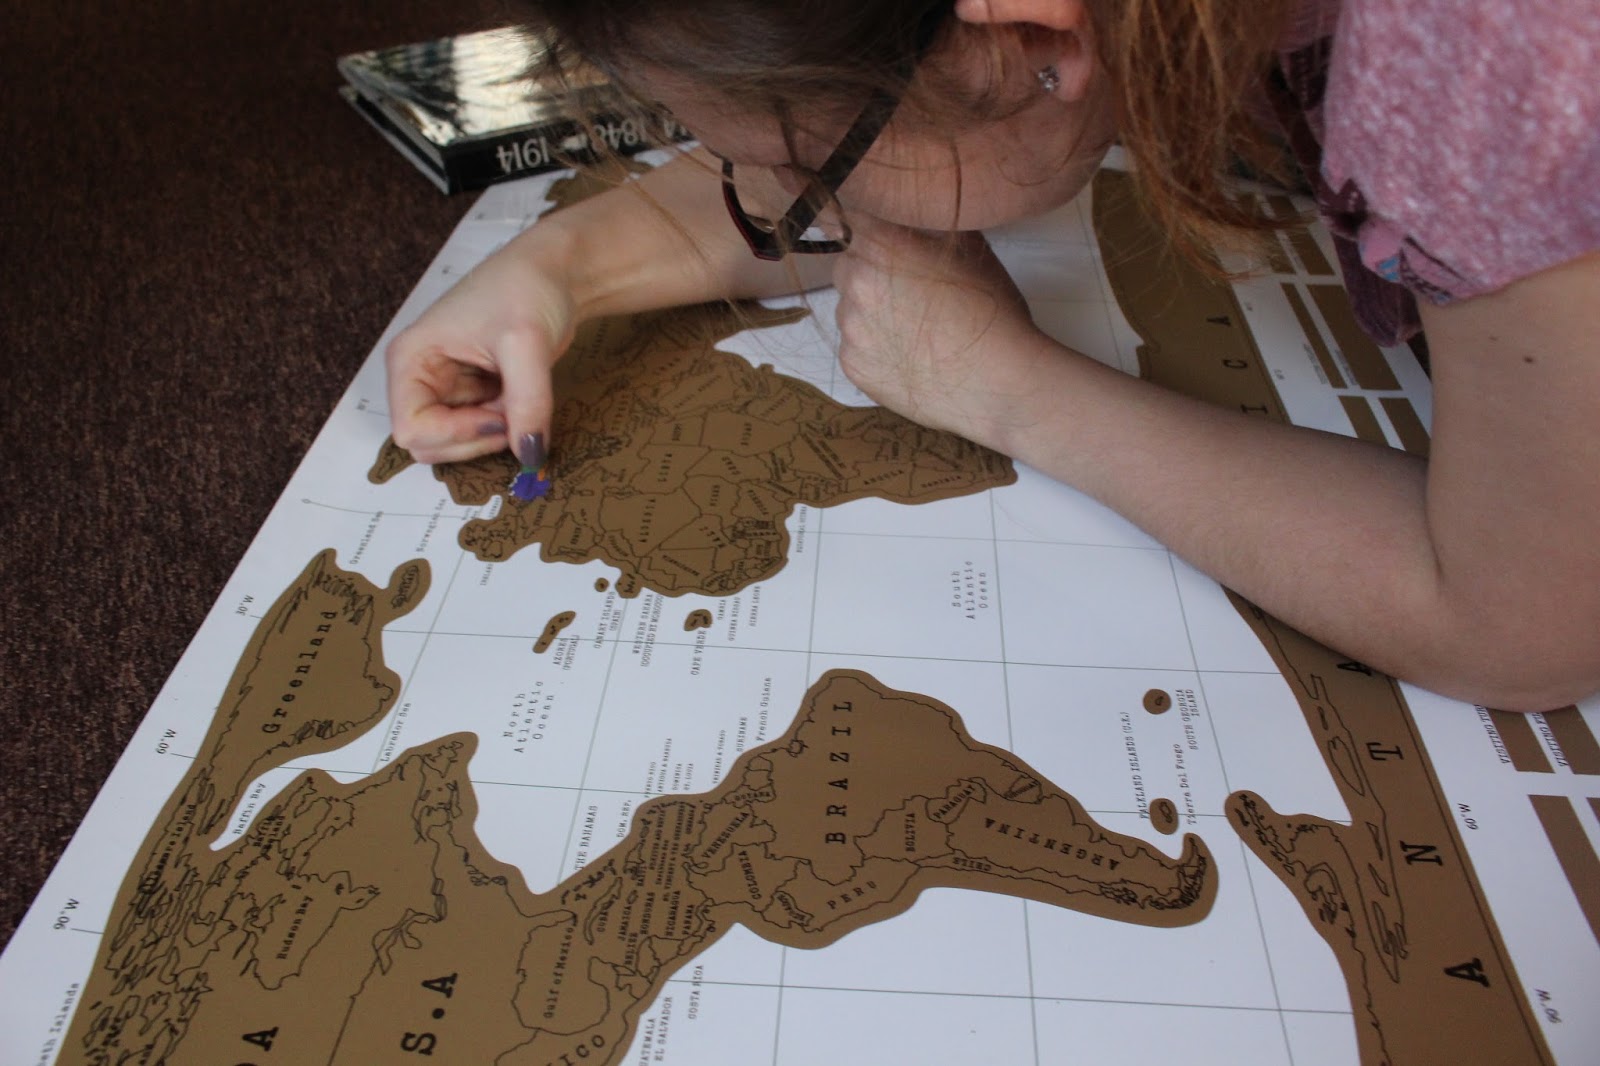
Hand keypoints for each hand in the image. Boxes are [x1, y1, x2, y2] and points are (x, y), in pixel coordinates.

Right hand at [385, 229, 577, 465]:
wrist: (557, 273)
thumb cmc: (526, 289)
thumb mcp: (526, 344)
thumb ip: (527, 403)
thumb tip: (531, 456)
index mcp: (411, 360)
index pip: (411, 429)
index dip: (457, 434)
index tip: (500, 416)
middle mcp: (420, 379)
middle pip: (429, 446)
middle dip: (476, 440)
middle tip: (516, 414)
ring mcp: (447, 391)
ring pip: (457, 447)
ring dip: (493, 437)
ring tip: (520, 398)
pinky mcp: (474, 398)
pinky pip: (481, 435)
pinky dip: (506, 431)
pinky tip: (522, 399)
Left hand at [833, 216, 1049, 449]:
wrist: (997, 381)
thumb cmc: (990, 311)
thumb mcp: (971, 249)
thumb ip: (930, 226)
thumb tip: (914, 220)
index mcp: (881, 245)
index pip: (849, 220)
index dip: (868, 228)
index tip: (883, 239)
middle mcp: (856, 283)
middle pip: (845, 265)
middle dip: (868, 270)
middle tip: (906, 290)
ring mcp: (850, 328)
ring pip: (848, 308)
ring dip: (869, 311)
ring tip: (910, 329)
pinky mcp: (852, 366)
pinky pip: (853, 346)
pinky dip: (873, 348)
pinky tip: (907, 355)